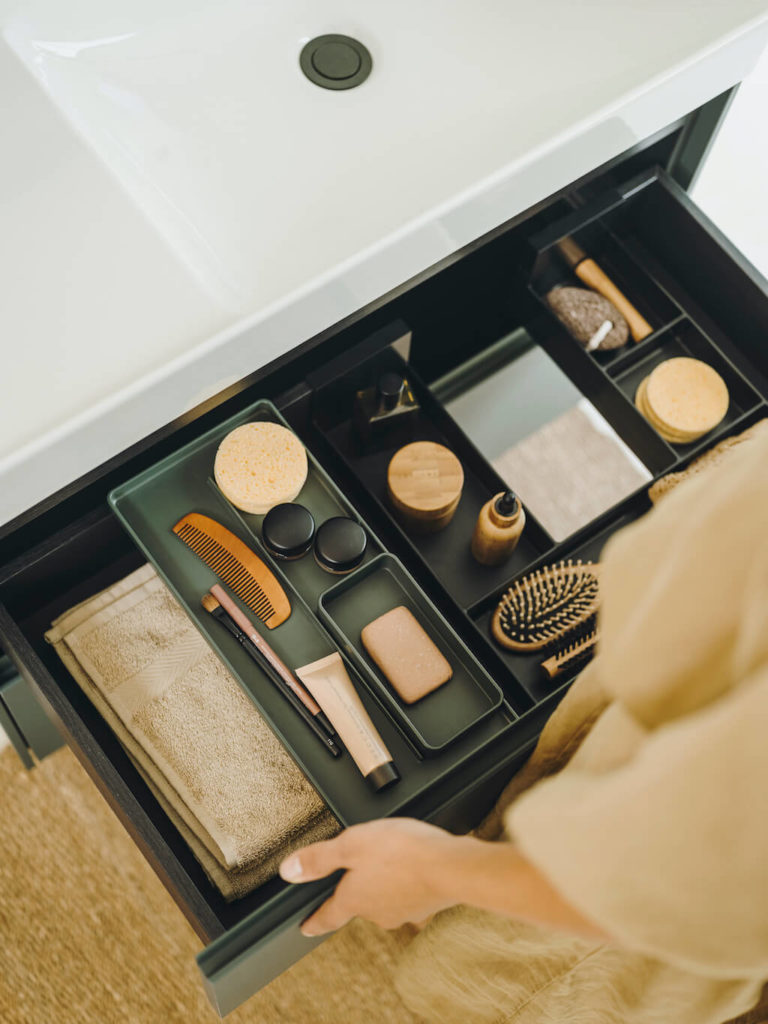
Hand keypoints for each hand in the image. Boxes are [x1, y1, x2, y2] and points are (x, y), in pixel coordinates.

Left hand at [279, 818, 472, 935]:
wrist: (451, 865)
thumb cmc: (402, 852)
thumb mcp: (352, 844)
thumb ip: (319, 858)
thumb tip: (288, 871)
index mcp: (354, 899)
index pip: (327, 916)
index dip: (314, 921)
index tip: (306, 928)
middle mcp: (377, 912)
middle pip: (359, 905)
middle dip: (356, 891)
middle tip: (356, 873)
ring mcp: (404, 911)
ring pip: (385, 898)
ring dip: (384, 884)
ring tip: (388, 863)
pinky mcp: (426, 904)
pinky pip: (409, 893)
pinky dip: (407, 882)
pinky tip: (413, 867)